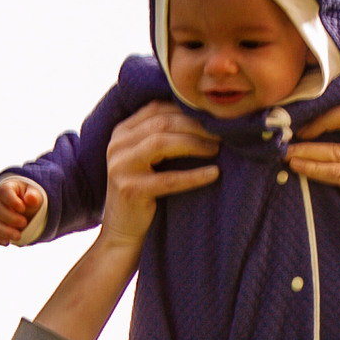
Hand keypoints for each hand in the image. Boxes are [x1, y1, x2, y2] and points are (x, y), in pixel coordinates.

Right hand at [0, 176, 45, 244]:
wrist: (22, 208)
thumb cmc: (28, 200)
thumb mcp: (34, 195)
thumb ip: (34, 197)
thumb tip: (31, 199)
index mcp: (6, 189)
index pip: (4, 192)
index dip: (11, 200)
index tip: (22, 208)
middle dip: (10, 218)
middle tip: (24, 223)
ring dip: (4, 231)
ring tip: (18, 236)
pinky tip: (7, 241)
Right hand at [98, 102, 220, 248]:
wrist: (122, 231)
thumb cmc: (145, 191)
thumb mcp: (148, 158)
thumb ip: (162, 136)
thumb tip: (204, 116)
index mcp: (121, 132)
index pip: (157, 108)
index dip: (187, 109)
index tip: (213, 116)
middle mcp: (117, 144)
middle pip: (162, 123)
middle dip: (196, 125)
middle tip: (222, 133)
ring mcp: (120, 166)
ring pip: (162, 143)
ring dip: (195, 143)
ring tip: (217, 149)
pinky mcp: (130, 189)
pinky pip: (169, 179)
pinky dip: (194, 176)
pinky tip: (214, 174)